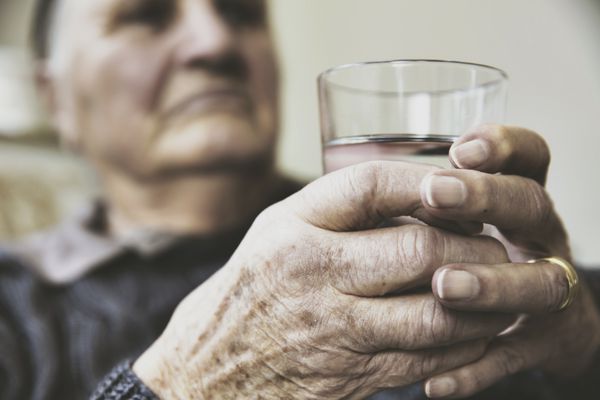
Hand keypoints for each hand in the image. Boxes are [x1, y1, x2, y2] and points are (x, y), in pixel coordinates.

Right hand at [133, 161, 513, 398]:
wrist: (212, 369)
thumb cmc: (252, 287)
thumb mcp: (277, 230)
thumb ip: (336, 208)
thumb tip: (416, 191)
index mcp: (292, 230)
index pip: (370, 186)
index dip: (425, 180)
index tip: (459, 182)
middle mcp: (313, 276)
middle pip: (417, 249)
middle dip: (471, 243)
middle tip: (493, 240)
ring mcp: (335, 331)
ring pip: (436, 312)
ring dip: (481, 299)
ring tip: (496, 284)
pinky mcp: (352, 376)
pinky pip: (427, 360)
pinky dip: (464, 343)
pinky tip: (476, 328)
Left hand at [418, 125, 599, 397]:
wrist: (536, 317)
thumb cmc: (476, 252)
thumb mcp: (465, 218)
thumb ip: (434, 196)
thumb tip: (373, 174)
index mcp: (517, 200)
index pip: (528, 157)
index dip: (504, 145)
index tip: (461, 147)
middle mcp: (540, 239)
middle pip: (532, 205)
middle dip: (487, 197)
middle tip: (437, 192)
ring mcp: (547, 290)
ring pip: (540, 284)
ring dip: (492, 284)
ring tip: (445, 286)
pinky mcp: (542, 343)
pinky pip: (514, 356)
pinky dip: (476, 368)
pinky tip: (434, 382)